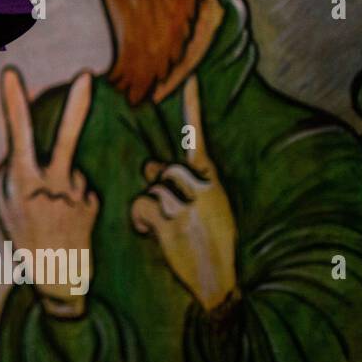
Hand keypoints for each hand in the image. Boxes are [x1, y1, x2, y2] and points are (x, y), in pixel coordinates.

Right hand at [0, 70, 97, 315]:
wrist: (56, 280)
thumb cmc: (23, 237)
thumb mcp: (4, 207)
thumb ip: (13, 175)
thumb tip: (29, 152)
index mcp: (24, 184)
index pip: (17, 134)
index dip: (14, 102)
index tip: (12, 72)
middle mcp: (53, 186)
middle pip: (65, 138)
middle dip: (76, 106)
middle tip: (85, 76)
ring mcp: (77, 195)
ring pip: (68, 171)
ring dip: (60, 183)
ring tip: (52, 214)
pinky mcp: (93, 205)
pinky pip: (79, 189)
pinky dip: (71, 197)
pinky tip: (66, 219)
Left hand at [130, 76, 236, 311]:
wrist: (219, 282)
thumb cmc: (208, 244)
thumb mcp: (204, 209)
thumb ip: (180, 184)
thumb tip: (149, 167)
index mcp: (214, 181)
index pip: (198, 139)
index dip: (192, 108)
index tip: (188, 79)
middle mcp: (206, 188)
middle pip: (162, 171)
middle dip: (156, 189)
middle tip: (168, 215)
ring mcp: (191, 204)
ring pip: (150, 190)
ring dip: (150, 211)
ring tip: (167, 232)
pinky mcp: (175, 220)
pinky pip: (142, 206)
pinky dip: (141, 221)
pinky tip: (154, 236)